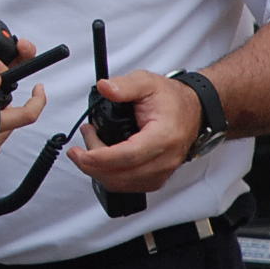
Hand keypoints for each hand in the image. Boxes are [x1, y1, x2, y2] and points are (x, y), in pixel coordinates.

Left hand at [67, 70, 201, 193]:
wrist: (192, 110)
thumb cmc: (172, 100)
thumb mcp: (147, 82)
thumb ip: (125, 85)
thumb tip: (105, 87)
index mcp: (163, 137)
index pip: (128, 156)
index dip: (100, 158)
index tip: (80, 153)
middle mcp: (165, 159)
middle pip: (122, 175)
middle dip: (92, 166)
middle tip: (77, 150)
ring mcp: (162, 171)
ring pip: (123, 185)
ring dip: (99, 172)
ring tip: (89, 149)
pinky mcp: (156, 177)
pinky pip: (129, 186)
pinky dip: (110, 177)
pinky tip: (101, 161)